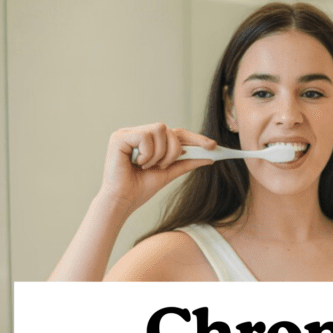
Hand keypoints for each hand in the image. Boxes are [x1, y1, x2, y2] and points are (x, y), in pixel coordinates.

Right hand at [99, 123, 216, 211]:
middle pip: (170, 130)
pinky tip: (136, 164)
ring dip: (159, 154)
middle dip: (173, 151)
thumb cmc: (139, 189)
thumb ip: (185, 163)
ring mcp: (128, 133)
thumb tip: (208, 157)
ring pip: (160, 130)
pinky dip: (147, 154)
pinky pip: (145, 136)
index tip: (213, 146)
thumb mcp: (168, 174)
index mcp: (149, 140)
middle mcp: (139, 133)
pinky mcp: (119, 137)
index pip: (176, 133)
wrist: (122, 202)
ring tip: (146, 167)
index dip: (195, 138)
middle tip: (162, 167)